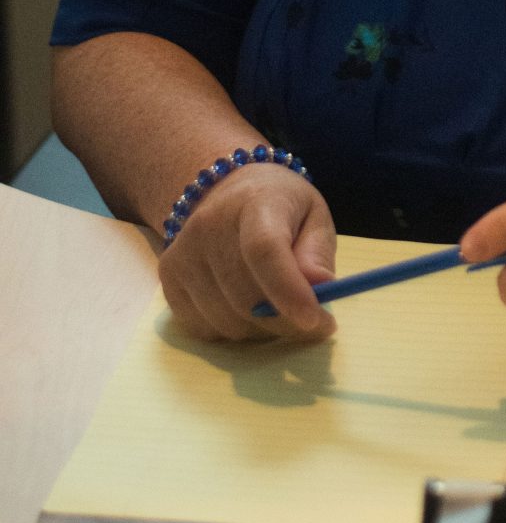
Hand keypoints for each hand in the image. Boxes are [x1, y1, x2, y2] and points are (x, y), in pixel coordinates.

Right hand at [157, 166, 337, 342]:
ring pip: (226, 321)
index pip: (264, 249)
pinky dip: (232, 330)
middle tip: (314, 322)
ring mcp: (183, 251)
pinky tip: (245, 305)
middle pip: (246, 296)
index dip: (288, 290)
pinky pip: (204, 329)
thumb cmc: (281, 207)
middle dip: (286, 322)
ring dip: (261, 329)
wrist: (229, 192)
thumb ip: (318, 251)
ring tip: (277, 306)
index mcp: (255, 201)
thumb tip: (320, 285)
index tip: (316, 321)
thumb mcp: (314, 215)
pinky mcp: (168, 276)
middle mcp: (210, 224)